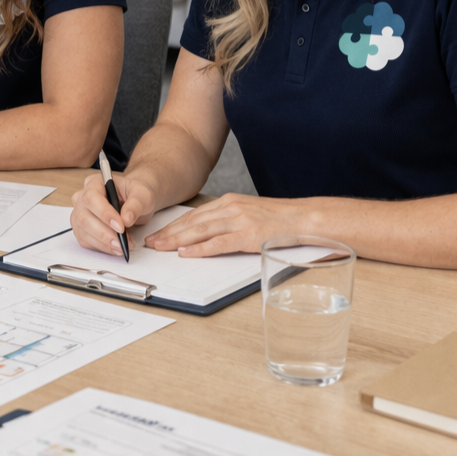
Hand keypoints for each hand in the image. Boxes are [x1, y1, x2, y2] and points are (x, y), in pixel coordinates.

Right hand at [70, 172, 158, 255]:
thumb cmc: (136, 195)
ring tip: (122, 247)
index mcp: (95, 183)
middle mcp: (82, 197)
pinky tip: (115, 248)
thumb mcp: (143, 195)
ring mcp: (79, 214)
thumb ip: (136, 204)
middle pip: (83, 217)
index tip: (121, 226)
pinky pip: (85, 241)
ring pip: (82, 231)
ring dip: (103, 243)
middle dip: (103, 233)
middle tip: (121, 242)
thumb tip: (126, 218)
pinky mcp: (81, 229)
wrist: (135, 202)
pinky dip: (101, 247)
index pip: (91, 198)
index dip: (104, 214)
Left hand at [147, 194, 308, 256]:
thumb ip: (229, 220)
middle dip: (169, 233)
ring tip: (160, 247)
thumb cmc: (280, 219)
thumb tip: (208, 232)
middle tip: (151, 242)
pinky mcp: (249, 235)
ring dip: (177, 240)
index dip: (174, 225)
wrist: (306, 218)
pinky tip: (186, 253)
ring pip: (201, 231)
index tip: (158, 233)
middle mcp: (231, 208)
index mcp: (230, 202)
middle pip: (192, 222)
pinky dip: (200, 249)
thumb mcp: (249, 212)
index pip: (195, 215)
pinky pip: (219, 243)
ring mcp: (239, 221)